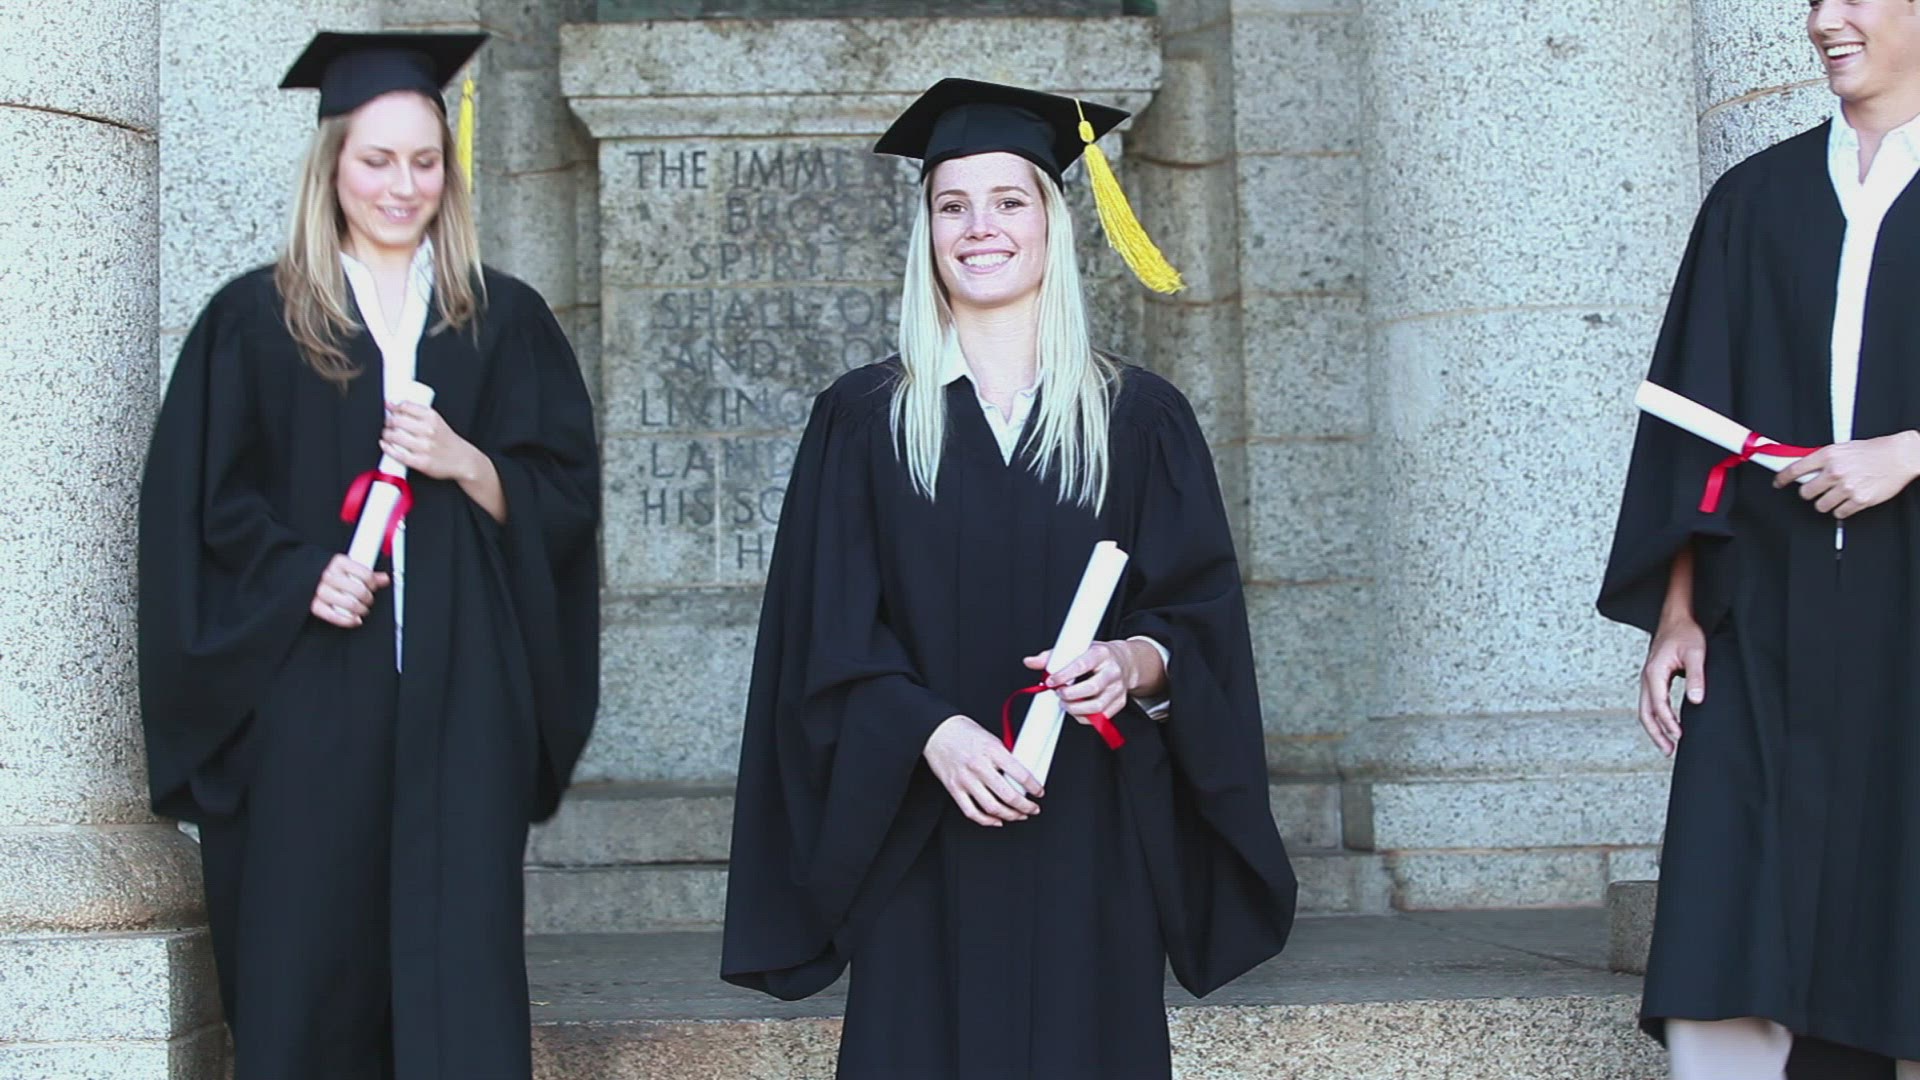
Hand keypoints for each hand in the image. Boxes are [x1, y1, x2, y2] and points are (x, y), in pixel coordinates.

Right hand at [310, 554, 390, 628]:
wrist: (308, 577)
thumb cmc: (333, 574)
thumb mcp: (350, 568)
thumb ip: (367, 574)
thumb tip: (384, 578)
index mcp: (339, 563)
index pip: (365, 574)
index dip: (373, 583)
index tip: (373, 587)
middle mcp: (328, 575)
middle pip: (358, 590)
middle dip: (368, 598)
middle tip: (368, 600)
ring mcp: (321, 591)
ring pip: (349, 604)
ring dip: (360, 610)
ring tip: (362, 609)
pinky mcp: (316, 605)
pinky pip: (335, 616)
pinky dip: (348, 620)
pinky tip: (355, 619)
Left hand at [380, 400, 483, 483]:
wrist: (463, 459)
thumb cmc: (447, 440)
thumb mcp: (437, 420)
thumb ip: (417, 412)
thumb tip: (393, 404)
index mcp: (432, 417)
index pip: (405, 406)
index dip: (393, 407)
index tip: (389, 408)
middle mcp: (428, 430)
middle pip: (397, 420)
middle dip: (388, 421)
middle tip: (388, 423)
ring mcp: (424, 447)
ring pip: (394, 436)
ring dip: (386, 434)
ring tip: (388, 435)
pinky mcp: (421, 462)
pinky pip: (398, 454)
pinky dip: (388, 448)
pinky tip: (385, 444)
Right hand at [922, 716, 1043, 826]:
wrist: (936, 731)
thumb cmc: (963, 732)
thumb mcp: (991, 738)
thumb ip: (1005, 756)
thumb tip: (1020, 773)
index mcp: (992, 750)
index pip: (1020, 774)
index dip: (1034, 787)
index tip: (1039, 791)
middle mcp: (979, 766)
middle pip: (1008, 796)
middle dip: (1025, 807)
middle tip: (1032, 808)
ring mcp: (966, 780)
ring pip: (992, 808)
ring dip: (1010, 816)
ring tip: (1018, 815)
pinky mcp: (954, 789)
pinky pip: (972, 812)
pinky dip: (986, 820)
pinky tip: (996, 820)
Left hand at [1025, 641, 1142, 722]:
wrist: (1123, 661)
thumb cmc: (1096, 656)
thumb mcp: (1076, 649)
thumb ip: (1051, 656)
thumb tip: (1030, 662)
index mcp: (1100, 653)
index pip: (1082, 665)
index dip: (1064, 675)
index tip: (1051, 681)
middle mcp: (1112, 671)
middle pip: (1092, 688)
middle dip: (1070, 695)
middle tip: (1058, 694)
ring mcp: (1118, 688)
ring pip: (1098, 706)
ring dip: (1076, 709)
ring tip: (1065, 703)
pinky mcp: (1120, 702)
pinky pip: (1102, 717)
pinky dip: (1085, 718)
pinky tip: (1076, 710)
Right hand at [1639, 613, 1704, 756]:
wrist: (1675, 617)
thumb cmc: (1685, 632)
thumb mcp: (1696, 653)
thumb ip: (1695, 677)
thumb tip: (1696, 700)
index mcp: (1654, 672)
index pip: (1658, 704)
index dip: (1668, 722)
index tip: (1679, 735)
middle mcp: (1647, 677)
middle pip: (1645, 712)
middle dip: (1655, 733)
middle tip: (1668, 750)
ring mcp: (1647, 678)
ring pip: (1645, 709)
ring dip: (1654, 728)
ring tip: (1667, 745)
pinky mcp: (1652, 679)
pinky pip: (1650, 703)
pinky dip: (1655, 717)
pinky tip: (1666, 725)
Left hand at [1775, 431, 1919, 518]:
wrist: (1901, 455)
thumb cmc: (1874, 450)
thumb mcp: (1843, 448)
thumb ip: (1822, 458)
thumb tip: (1802, 467)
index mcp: (1829, 455)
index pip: (1794, 469)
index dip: (1782, 478)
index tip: (1779, 483)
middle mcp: (1835, 471)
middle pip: (1805, 493)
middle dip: (1810, 493)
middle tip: (1818, 490)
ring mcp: (1847, 487)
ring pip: (1821, 506)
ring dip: (1826, 502)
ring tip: (1837, 494)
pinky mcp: (1859, 500)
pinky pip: (1839, 513)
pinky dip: (1842, 509)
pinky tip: (1849, 499)